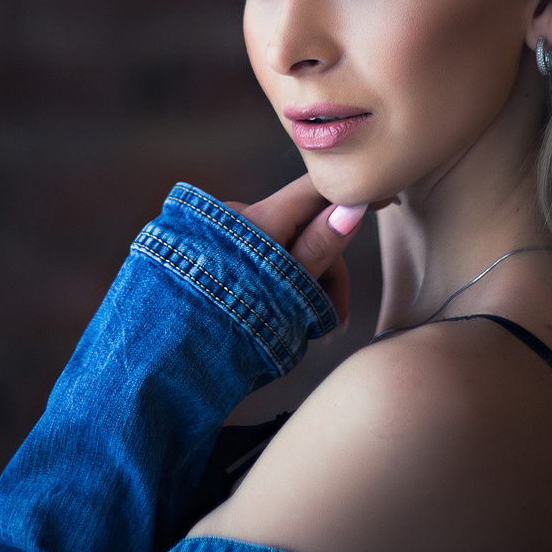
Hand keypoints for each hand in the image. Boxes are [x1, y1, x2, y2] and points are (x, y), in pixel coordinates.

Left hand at [225, 174, 390, 332]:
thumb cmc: (229, 327)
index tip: (385, 199)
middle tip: (333, 323)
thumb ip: (319, 247)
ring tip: (308, 333)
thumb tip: (353, 206)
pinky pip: (260, 261)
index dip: (351, 195)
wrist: (166, 360)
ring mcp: (220, 238)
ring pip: (285, 250)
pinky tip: (283, 319)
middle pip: (305, 231)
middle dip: (327, 273)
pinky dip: (278, 285)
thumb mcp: (287, 291)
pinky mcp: (210, 257)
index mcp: (259, 220)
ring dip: (305, 286)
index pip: (316, 190)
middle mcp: (238, 218)